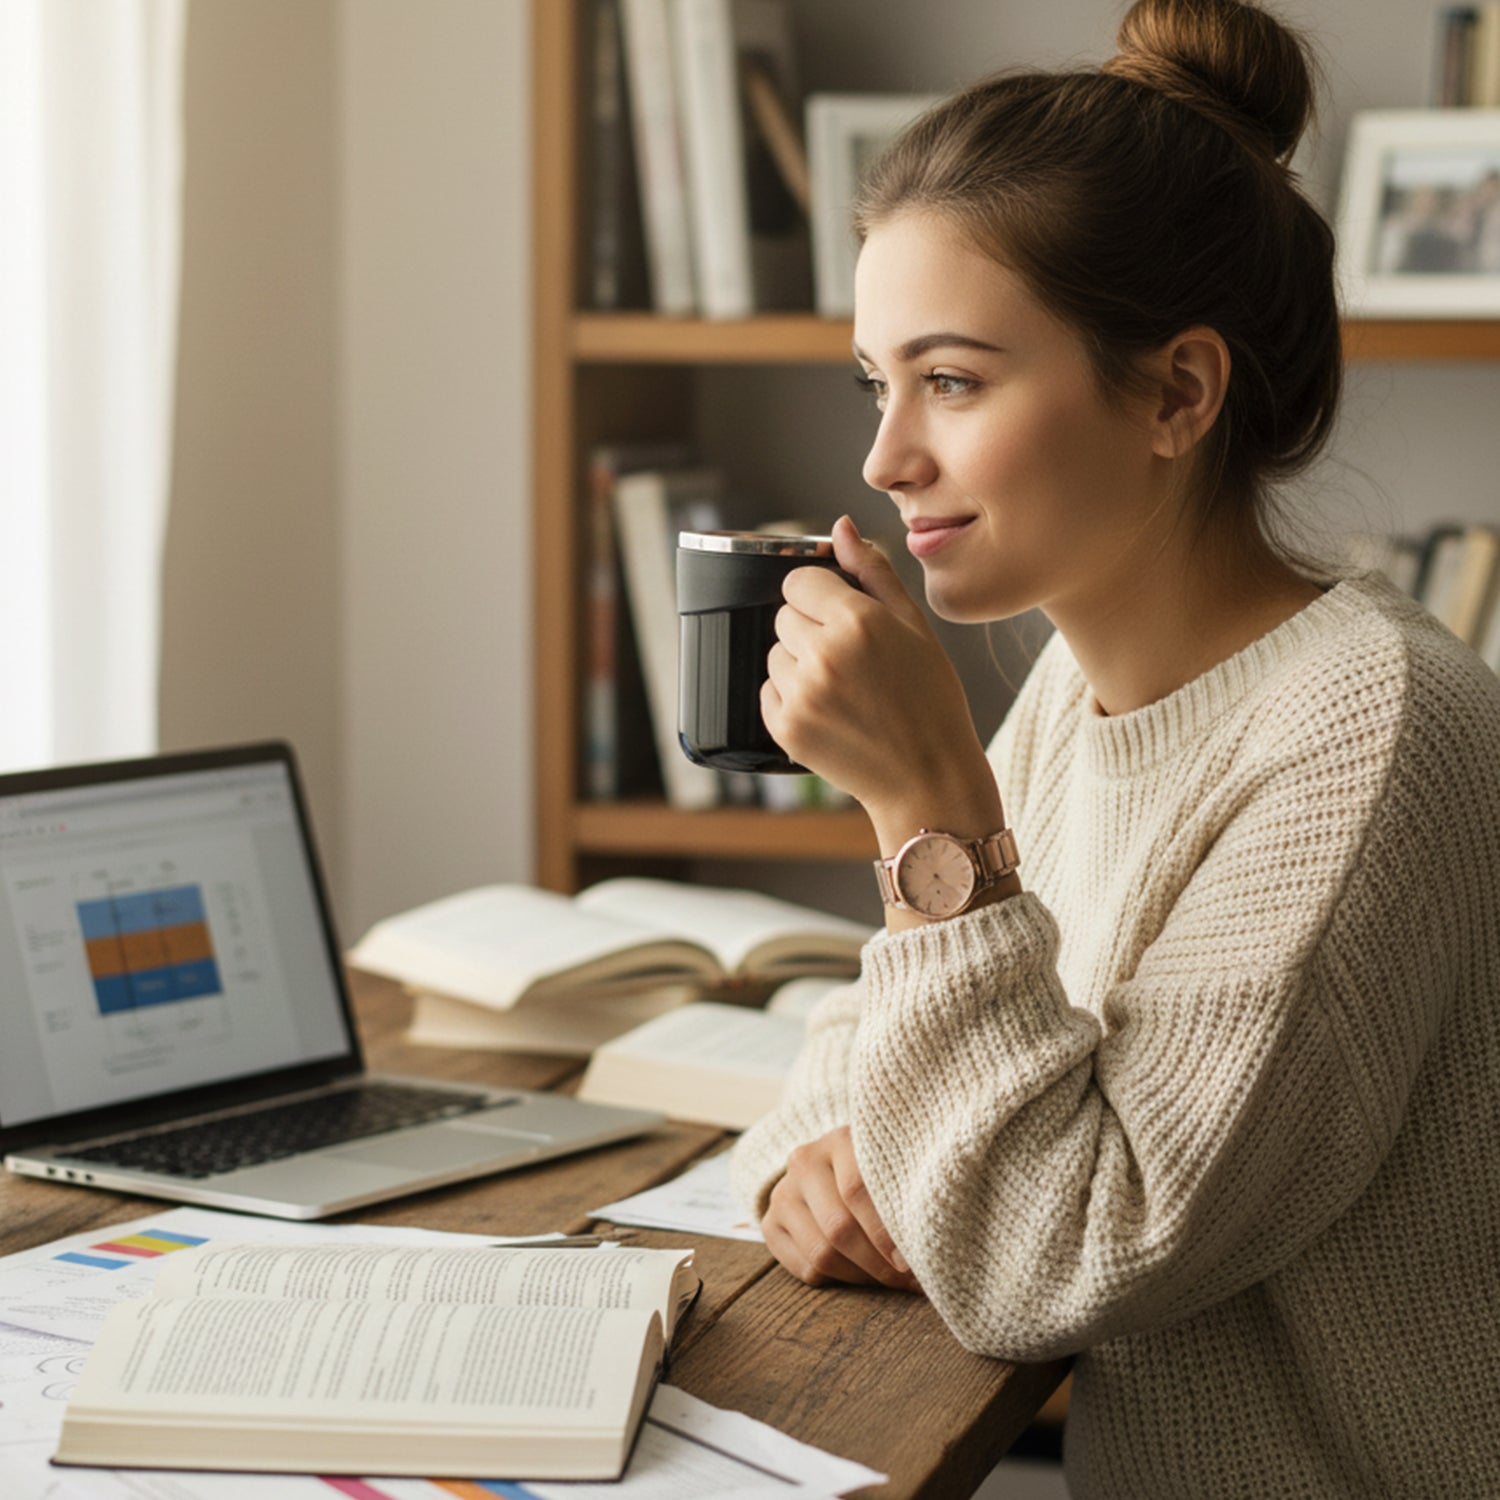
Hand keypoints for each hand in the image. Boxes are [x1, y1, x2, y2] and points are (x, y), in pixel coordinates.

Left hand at [761, 516, 1002, 846]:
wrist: (928, 778)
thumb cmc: (931, 702)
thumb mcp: (915, 627)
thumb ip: (873, 572)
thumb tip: (841, 527)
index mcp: (857, 621)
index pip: (799, 581)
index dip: (819, 595)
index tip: (839, 615)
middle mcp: (824, 654)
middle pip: (784, 616)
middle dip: (810, 629)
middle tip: (850, 660)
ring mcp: (802, 693)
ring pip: (774, 654)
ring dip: (799, 664)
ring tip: (843, 689)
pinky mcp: (786, 727)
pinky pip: (768, 691)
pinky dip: (791, 698)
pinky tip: (830, 712)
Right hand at [761, 1126, 920, 1290]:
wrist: (831, 1166)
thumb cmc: (878, 1170)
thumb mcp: (892, 1167)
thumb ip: (906, 1193)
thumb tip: (933, 1244)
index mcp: (839, 1140)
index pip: (857, 1190)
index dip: (885, 1232)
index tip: (911, 1261)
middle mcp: (804, 1161)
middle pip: (839, 1228)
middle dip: (879, 1264)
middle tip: (909, 1281)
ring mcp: (782, 1193)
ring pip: (822, 1254)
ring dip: (862, 1277)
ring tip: (891, 1281)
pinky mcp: (770, 1223)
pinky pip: (805, 1270)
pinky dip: (839, 1281)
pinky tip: (862, 1274)